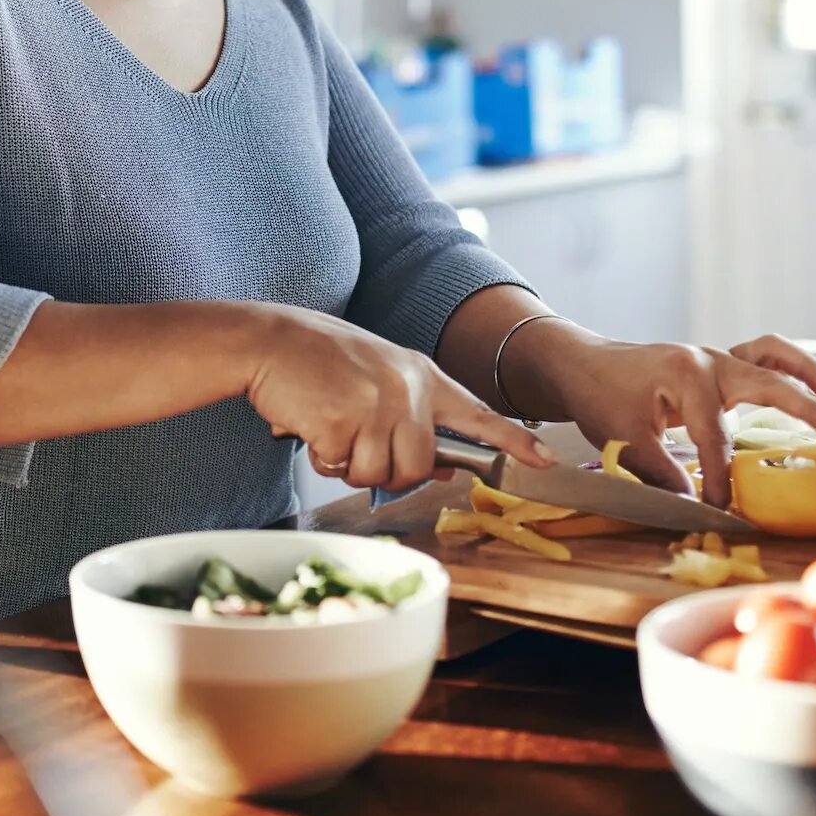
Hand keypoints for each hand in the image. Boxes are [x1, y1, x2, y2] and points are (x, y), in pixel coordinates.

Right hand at [243, 306, 558, 491]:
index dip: (513, 441)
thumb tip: (444, 467)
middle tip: (356, 443)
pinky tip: (311, 426)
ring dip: (351, 466)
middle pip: (419, 466)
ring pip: (380, 474)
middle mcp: (406, 389)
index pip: (478, 413)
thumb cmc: (319, 361)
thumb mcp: (379, 377)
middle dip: (387, 470)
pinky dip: (322, 457)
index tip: (545, 460)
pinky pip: (341, 468)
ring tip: (331, 429)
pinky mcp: (343, 422)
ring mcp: (376, 405)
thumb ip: (413, 416)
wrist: (270, 340)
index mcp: (421, 374)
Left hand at [512, 326, 815, 508]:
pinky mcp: (715, 364)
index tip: (722, 509)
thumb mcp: (622, 438)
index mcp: (686, 376)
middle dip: (808, 410)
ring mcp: (715, 357)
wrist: (582, 364)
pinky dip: (788, 368)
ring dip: (807, 374)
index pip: (716, 438)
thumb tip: (695, 505)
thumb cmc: (600, 396)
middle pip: (769, 383)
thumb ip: (661, 471)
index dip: (721, 478)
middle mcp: (709, 360)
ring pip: (771, 356)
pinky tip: (812, 386)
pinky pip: (760, 357)